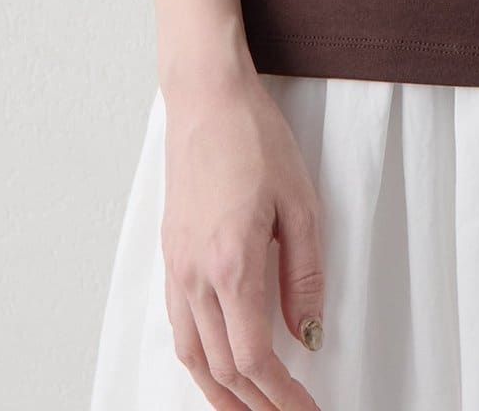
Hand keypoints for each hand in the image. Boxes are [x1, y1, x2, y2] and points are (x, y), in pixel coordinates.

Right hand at [160, 68, 326, 409]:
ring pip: (192, 355)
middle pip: (222, 366)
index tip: (306, 410)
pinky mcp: (170, 255)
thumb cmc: (255, 138)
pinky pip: (179, 327)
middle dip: (255, 404)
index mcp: (232, 264)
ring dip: (221, 393)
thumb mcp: (301, 203)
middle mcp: (196, 275)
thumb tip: (307, 334)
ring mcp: (176, 267)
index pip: (254, 357)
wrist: (206, 98)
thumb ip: (304, 275)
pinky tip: (215, 366)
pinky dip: (198, 360)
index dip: (281, 396)